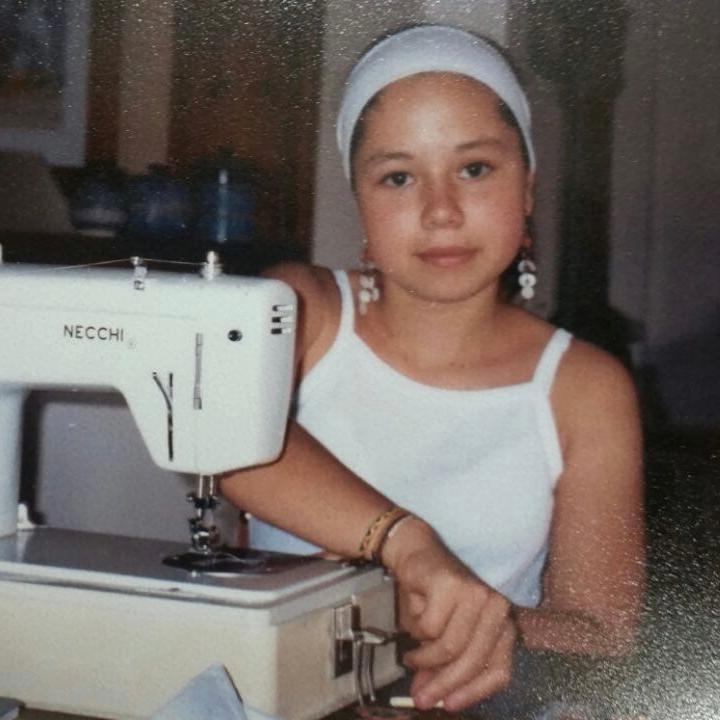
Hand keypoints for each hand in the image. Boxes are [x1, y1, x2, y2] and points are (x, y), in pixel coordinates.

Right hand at [382, 519, 514, 710]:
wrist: (416, 553)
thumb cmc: (433, 597)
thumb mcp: (444, 636)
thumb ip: (442, 666)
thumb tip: (429, 699)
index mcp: (503, 622)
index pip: (500, 670)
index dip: (474, 692)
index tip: (448, 706)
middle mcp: (496, 607)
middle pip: (472, 660)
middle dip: (443, 683)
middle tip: (419, 696)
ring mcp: (476, 593)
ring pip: (450, 646)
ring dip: (424, 657)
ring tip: (411, 656)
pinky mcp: (452, 584)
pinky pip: (430, 627)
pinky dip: (415, 630)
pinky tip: (411, 623)